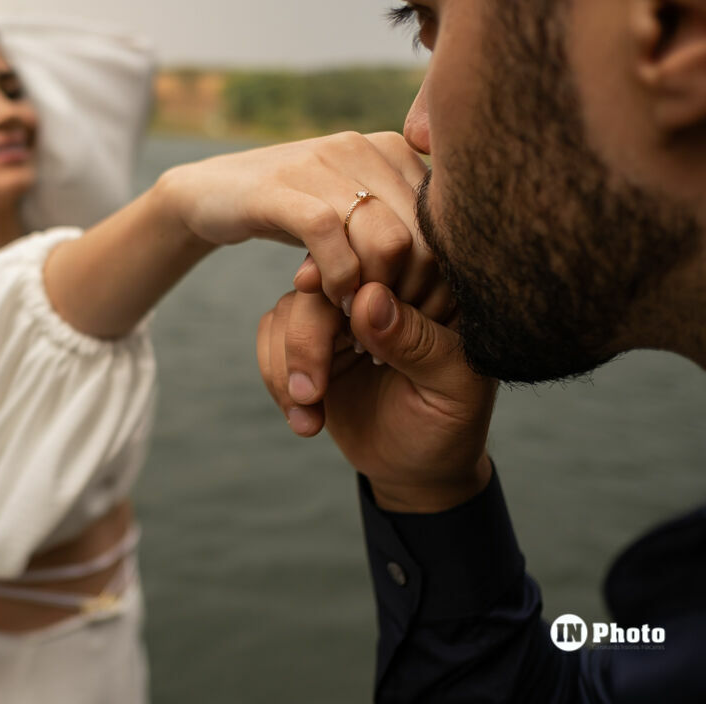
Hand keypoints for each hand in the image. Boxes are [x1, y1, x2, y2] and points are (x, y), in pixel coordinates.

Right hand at [162, 132, 440, 310]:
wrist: (210, 195)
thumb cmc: (293, 214)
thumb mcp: (353, 216)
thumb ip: (400, 226)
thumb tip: (462, 267)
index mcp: (394, 151)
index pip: (447, 223)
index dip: (444, 280)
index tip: (423, 317)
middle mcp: (365, 147)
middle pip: (425, 237)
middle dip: (413, 295)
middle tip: (391, 327)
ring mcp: (321, 162)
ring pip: (386, 239)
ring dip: (377, 294)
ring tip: (361, 318)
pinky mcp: (279, 186)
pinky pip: (328, 236)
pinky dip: (338, 279)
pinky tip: (330, 299)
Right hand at [257, 284, 497, 511]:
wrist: (413, 470)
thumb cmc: (447, 429)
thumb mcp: (452, 391)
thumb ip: (418, 343)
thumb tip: (370, 298)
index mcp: (431, 291)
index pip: (389, 254)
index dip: (352, 273)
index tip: (334, 303)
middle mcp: (383, 290)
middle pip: (326, 279)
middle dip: (308, 339)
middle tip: (309, 393)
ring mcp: (342, 311)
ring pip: (292, 305)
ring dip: (289, 364)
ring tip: (308, 416)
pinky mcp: (311, 335)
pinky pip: (273, 331)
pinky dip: (277, 375)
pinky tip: (304, 417)